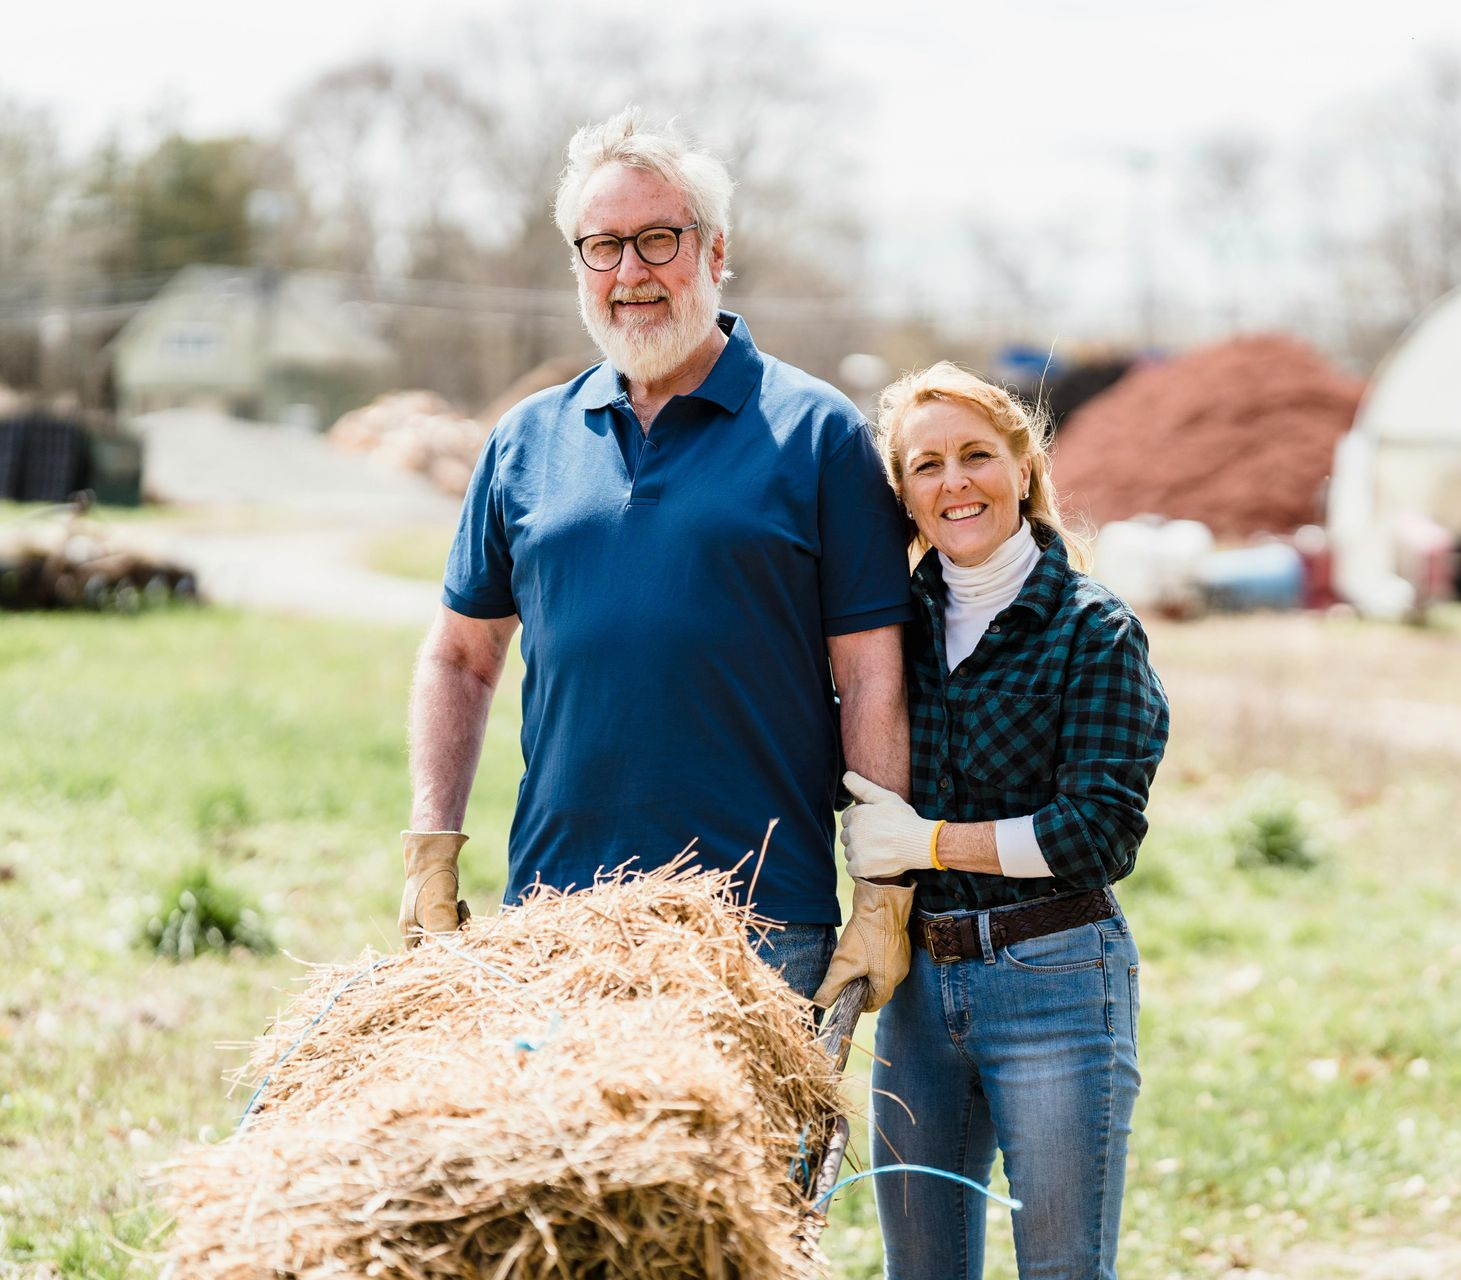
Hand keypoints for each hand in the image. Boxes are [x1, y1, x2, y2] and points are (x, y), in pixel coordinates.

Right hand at [399, 831, 470, 946]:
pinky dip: (460, 914)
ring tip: (460, 907)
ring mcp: (429, 915)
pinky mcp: (441, 905)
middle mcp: (418, 926)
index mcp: (410, 932)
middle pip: (438, 943)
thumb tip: (450, 956)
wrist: (436, 857)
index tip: (452, 951)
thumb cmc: (433, 887)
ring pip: (449, 931)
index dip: (436, 956)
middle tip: (460, 924)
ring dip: (460, 923)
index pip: (420, 956)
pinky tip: (461, 902)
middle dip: (453, 936)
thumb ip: (444, 940)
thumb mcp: (439, 917)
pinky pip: (454, 919)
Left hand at [812, 879, 914, 1011]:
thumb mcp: (843, 964)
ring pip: (881, 972)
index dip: (855, 1001)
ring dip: (866, 969)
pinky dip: (874, 956)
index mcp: (889, 982)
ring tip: (853, 955)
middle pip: (877, 989)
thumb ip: (831, 989)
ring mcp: (902, 957)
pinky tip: (863, 944)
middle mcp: (900, 973)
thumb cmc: (865, 935)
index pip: (872, 1005)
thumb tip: (818, 1007)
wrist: (882, 903)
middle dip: (860, 984)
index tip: (843, 989)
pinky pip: (886, 958)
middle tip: (845, 970)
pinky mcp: (901, 944)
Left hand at [839, 772, 940, 879]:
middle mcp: (852, 833)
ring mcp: (855, 851)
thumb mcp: (885, 797)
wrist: (920, 843)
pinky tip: (876, 860)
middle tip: (880, 836)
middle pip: (847, 835)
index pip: (848, 818)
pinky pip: (852, 867)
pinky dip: (862, 866)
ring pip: (850, 851)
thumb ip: (862, 786)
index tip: (876, 824)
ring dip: (861, 851)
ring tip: (881, 848)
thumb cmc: (904, 819)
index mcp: (855, 815)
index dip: (862, 821)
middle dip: (860, 836)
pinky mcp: (860, 867)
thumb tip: (846, 776)